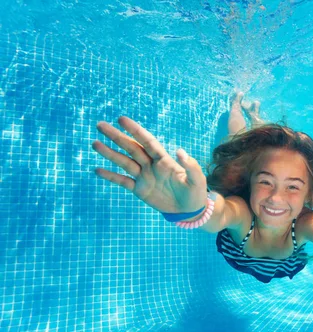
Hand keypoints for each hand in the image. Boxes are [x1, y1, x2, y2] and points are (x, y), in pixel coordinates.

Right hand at [92, 116, 206, 213]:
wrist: (189, 210)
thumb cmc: (195, 191)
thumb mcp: (197, 179)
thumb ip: (190, 165)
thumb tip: (180, 151)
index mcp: (164, 160)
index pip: (147, 141)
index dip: (135, 130)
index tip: (122, 119)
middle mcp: (151, 165)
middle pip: (131, 147)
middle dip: (116, 136)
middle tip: (100, 125)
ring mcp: (144, 176)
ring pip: (124, 162)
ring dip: (110, 153)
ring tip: (95, 144)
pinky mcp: (140, 190)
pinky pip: (123, 181)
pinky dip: (111, 176)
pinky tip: (97, 170)